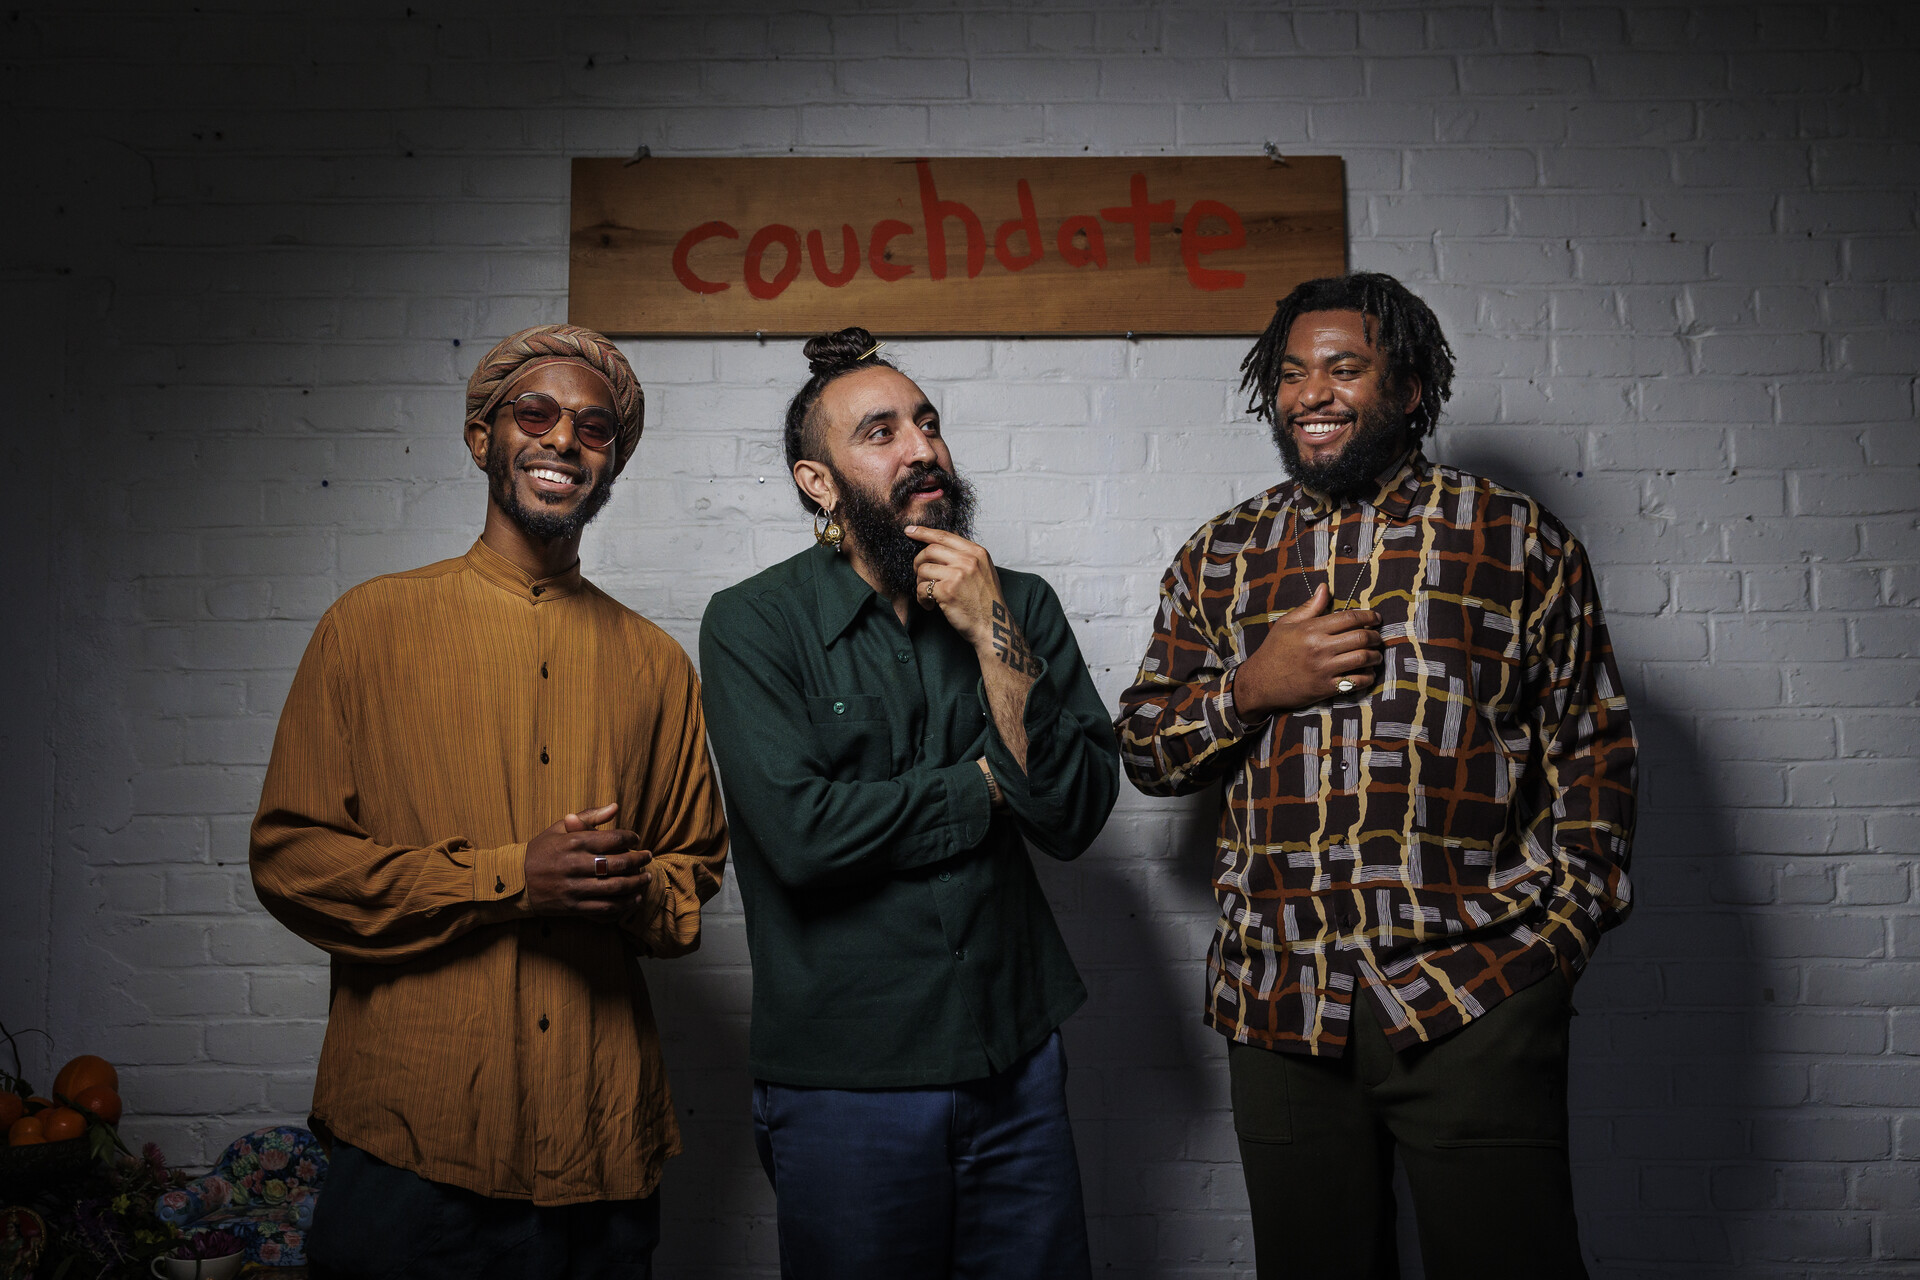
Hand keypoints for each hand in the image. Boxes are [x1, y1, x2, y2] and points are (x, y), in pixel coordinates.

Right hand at [523, 802, 652, 916]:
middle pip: (618, 863)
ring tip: (646, 878)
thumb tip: (615, 807)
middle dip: (639, 860)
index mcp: (573, 842)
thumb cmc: (541, 850)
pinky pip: (604, 908)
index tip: (636, 840)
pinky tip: (634, 898)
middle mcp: (574, 864)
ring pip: (614, 887)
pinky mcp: (572, 906)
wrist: (515, 880)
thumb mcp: (559, 828)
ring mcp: (574, 887)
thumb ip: (588, 817)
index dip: (630, 839)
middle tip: (648, 858)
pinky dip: (623, 904)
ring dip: (635, 884)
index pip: (612, 839)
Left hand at [906, 526, 1010, 651]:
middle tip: (919, 574)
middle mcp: (968, 560)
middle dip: (918, 561)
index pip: (944, 536)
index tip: (909, 531)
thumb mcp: (984, 570)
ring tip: (928, 594)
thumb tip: (942, 542)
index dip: (923, 532)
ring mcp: (957, 575)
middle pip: (930, 550)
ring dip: (920, 582)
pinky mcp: (947, 591)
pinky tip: (930, 605)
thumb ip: (966, 555)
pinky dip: (922, 598)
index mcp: (977, 552)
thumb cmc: (986, 601)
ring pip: (923, 569)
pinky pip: (922, 588)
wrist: (993, 626)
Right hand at [1232, 585, 1383, 715]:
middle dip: (1375, 636)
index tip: (1376, 618)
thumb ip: (1309, 607)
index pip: (1349, 618)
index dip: (1368, 616)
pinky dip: (1367, 677)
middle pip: (1360, 637)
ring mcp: (1324, 669)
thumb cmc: (1274, 650)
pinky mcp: (1325, 688)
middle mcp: (1320, 648)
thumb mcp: (1287, 624)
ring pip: (1362, 658)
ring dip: (1375, 656)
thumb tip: (1324, 588)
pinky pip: (1356, 682)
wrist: (1260, 682)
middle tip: (1377, 637)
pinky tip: (1367, 673)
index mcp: (1311, 629)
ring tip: (1375, 655)